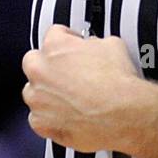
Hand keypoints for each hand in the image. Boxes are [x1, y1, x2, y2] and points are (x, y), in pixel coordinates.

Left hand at [21, 23, 141, 151]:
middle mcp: (39, 70)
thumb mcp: (112, 45)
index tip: (72, 47)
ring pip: (33, 92)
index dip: (67, 40)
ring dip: (46, 94)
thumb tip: (92, 47)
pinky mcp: (40, 122)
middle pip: (34, 62)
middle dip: (48, 67)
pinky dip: (49, 118)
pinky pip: (38, 118)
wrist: (124, 116)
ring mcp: (37, 98)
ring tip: (70, 100)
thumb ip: (93, 43)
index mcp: (54, 46)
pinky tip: (68, 117)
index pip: (53, 35)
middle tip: (68, 75)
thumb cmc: (118, 84)